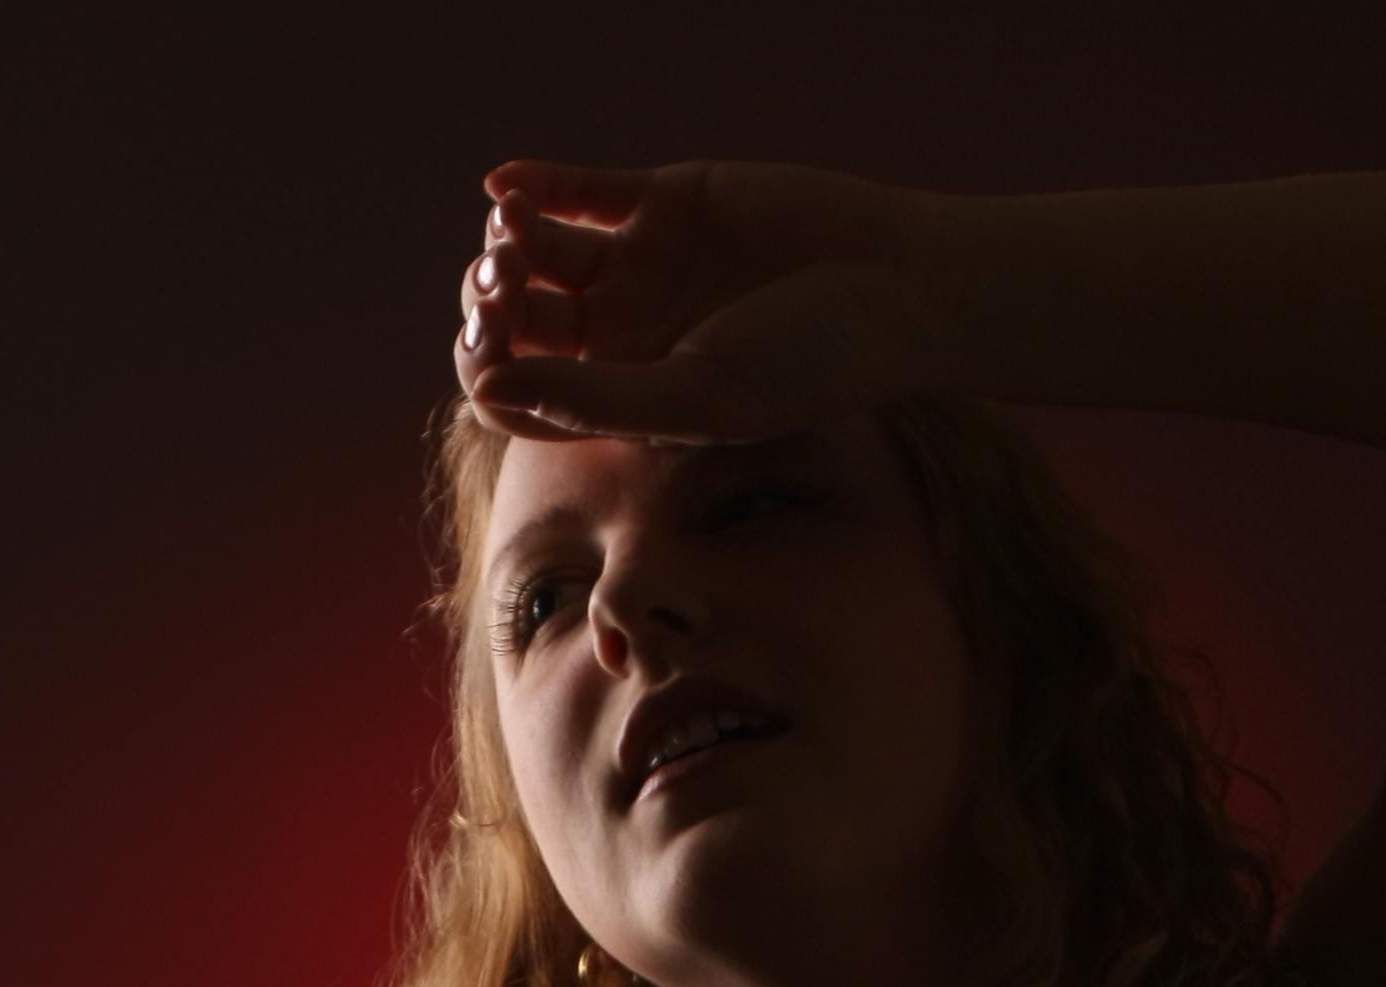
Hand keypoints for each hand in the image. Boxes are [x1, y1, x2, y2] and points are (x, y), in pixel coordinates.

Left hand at [454, 155, 966, 445]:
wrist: (894, 286)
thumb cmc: (808, 364)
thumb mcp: (698, 397)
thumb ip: (594, 398)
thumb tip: (492, 390)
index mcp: (628, 403)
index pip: (527, 395)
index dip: (491, 370)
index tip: (493, 346)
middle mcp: (627, 340)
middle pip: (522, 324)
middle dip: (492, 303)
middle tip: (498, 282)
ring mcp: (642, 268)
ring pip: (541, 255)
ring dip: (510, 243)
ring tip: (515, 234)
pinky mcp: (665, 202)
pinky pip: (579, 192)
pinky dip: (536, 185)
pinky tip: (507, 186)